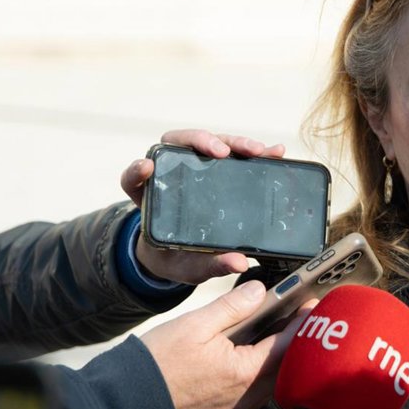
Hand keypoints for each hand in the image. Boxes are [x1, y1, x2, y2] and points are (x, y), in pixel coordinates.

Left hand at [121, 129, 285, 284]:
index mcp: (151, 201)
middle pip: (177, 145)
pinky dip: (253, 151)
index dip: (137, 170)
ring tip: (258, 151)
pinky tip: (274, 152)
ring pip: (208, 143)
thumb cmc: (183, 260)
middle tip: (222, 151)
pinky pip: (234, 153)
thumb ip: (212, 264)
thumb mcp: (194, 267)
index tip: (148, 167)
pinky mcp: (217, 170)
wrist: (190, 257)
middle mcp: (171, 178)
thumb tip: (239, 262)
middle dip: (200, 141)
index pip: (134, 178)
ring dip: (234, 142)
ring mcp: (195, 169)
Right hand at [139, 280, 293, 408]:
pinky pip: (251, 397)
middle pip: (283, 365)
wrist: (126, 404)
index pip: (288, 344)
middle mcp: (247, 399)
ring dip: (274, 359)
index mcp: (245, 373)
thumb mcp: (195, 324)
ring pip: (268, 383)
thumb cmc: (157, 364)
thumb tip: (260, 292)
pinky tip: (248, 360)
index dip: (302, 322)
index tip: (311, 305)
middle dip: (292, 340)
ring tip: (273, 334)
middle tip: (297, 316)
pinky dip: (256, 377)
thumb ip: (233, 307)